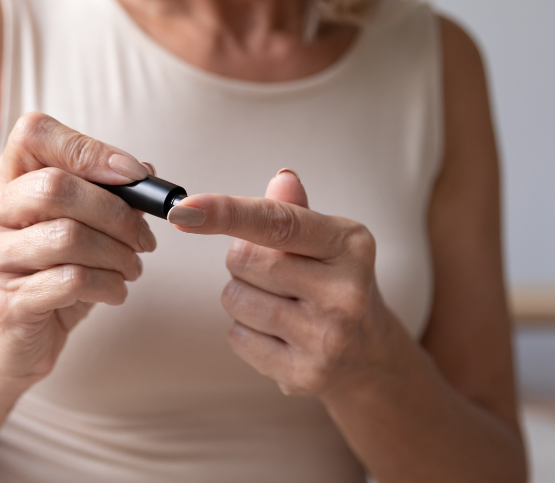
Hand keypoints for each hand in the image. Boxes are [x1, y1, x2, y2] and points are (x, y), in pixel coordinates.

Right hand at [0, 112, 156, 387]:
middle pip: (56, 187)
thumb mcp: (75, 226)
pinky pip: (71, 281)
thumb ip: (106, 194)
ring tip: (132, 267)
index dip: (89, 148)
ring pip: (68, 236)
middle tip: (144, 238)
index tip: (135, 175)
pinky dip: (108, 285)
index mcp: (2, 182)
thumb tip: (148, 174)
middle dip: (116, 211)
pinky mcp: (7, 303)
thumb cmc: (47, 274)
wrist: (10, 342)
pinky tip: (116, 292)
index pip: (33, 134)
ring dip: (118, 253)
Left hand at [167, 170, 392, 398]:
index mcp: (349, 246)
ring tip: (277, 301)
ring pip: (235, 298)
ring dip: (241, 294)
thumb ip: (295, 212)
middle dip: (242, 259)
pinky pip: (237, 337)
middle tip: (271, 270)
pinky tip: (277, 332)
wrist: (370, 355)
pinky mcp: (304, 374)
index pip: (278, 223)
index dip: (226, 212)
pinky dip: (244, 329)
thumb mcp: (328, 240)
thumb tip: (282, 180)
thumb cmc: (337, 284)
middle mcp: (343, 293)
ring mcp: (325, 338)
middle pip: (245, 260)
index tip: (184, 208)